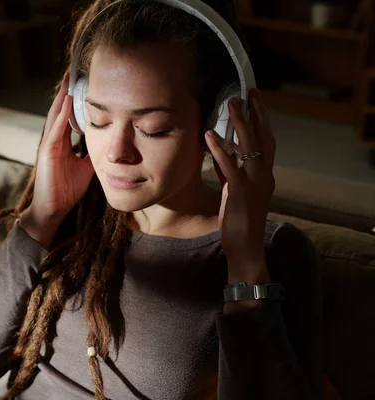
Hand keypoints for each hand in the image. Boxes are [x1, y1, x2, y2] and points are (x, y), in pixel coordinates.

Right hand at [26, 73, 94, 225]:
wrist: (53, 209)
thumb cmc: (66, 190)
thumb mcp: (86, 167)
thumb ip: (93, 153)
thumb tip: (108, 144)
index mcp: (62, 141)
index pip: (69, 114)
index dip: (76, 98)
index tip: (84, 81)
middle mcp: (54, 138)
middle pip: (61, 109)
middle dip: (67, 89)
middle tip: (74, 69)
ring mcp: (48, 143)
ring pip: (57, 114)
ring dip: (63, 95)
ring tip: (69, 77)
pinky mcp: (46, 152)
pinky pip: (55, 129)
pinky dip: (62, 114)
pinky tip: (68, 101)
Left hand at [204, 89, 275, 277]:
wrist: (246, 250)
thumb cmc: (240, 223)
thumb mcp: (237, 194)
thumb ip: (234, 174)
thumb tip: (224, 156)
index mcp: (265, 177)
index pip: (267, 142)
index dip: (262, 120)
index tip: (255, 100)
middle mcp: (265, 177)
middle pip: (263, 138)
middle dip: (256, 113)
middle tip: (248, 92)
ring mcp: (255, 185)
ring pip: (250, 148)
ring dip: (240, 124)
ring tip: (231, 103)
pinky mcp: (240, 194)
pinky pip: (230, 167)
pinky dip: (220, 150)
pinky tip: (209, 135)